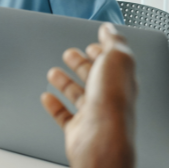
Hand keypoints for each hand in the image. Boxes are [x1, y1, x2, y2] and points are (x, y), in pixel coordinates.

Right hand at [41, 23, 136, 167]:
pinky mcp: (78, 130)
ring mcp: (93, 114)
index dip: (102, 51)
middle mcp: (109, 97)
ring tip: (53, 72)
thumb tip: (109, 28)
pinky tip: (47, 97)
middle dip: (81, 63)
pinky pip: (64, 116)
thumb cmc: (112, 100)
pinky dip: (54, 106)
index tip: (92, 45)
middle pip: (93, 76)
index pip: (112, 62)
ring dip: (65, 82)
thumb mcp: (118, 58)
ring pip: (78, 95)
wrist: (102, 138)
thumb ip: (114, 40)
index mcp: (121, 79)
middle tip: (69, 54)